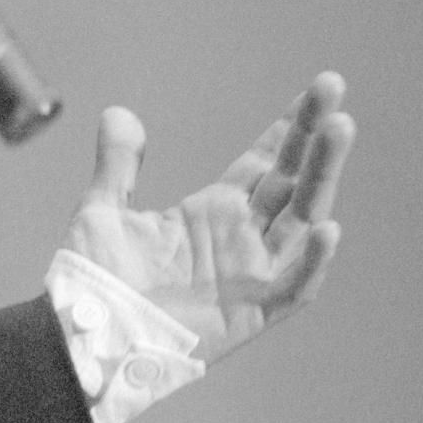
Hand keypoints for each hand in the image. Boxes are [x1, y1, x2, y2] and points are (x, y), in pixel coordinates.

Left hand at [62, 73, 354, 365]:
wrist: (83, 335)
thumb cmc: (94, 282)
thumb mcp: (103, 209)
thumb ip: (119, 163)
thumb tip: (120, 112)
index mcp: (213, 213)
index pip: (266, 163)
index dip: (291, 129)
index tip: (318, 92)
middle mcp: (240, 239)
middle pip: (292, 180)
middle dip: (314, 137)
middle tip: (333, 87)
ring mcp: (249, 276)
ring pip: (303, 219)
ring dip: (323, 176)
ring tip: (339, 128)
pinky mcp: (250, 315)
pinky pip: (292, 288)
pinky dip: (311, 262)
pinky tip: (325, 228)